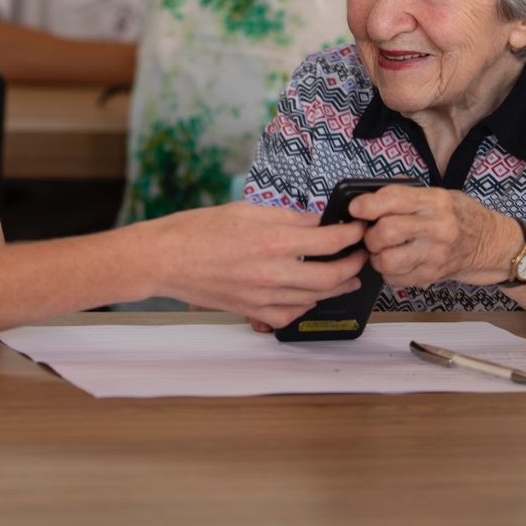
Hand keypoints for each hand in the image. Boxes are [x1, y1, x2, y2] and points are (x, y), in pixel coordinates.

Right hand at [148, 201, 367, 327]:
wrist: (165, 259)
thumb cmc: (197, 230)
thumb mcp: (244, 210)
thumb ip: (285, 217)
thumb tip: (315, 221)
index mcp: (272, 241)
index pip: (329, 240)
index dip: (352, 235)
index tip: (359, 229)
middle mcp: (272, 273)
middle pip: (331, 276)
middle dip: (354, 265)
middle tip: (361, 255)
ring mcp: (262, 297)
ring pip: (314, 298)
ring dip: (337, 287)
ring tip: (347, 277)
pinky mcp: (251, 311)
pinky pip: (289, 315)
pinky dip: (305, 306)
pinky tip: (309, 296)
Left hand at [347, 184, 515, 286]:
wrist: (492, 244)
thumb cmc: (461, 216)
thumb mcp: (439, 195)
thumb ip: (406, 195)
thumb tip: (368, 198)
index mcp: (435, 202)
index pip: (392, 199)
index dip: (366, 205)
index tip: (356, 209)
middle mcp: (436, 228)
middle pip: (386, 232)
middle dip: (369, 233)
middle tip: (371, 232)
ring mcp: (435, 255)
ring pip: (387, 260)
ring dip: (376, 256)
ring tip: (381, 249)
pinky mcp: (432, 275)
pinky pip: (395, 278)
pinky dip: (387, 272)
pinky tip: (395, 262)